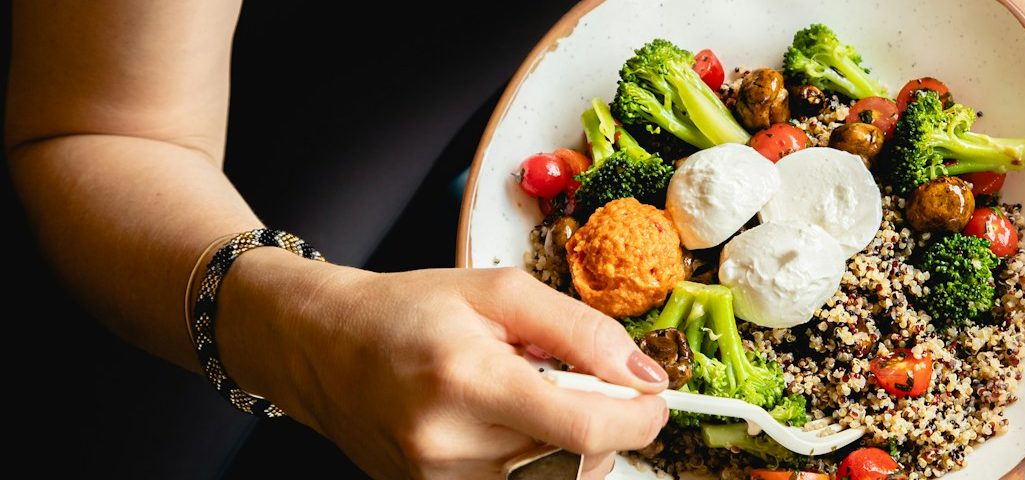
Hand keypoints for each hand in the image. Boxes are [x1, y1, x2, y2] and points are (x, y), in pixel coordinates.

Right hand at [218, 249, 668, 478]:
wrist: (322, 347)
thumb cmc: (409, 311)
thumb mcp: (500, 293)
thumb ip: (582, 331)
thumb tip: (645, 375)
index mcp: (468, 379)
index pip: (584, 428)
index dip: (638, 420)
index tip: (653, 400)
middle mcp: (449, 444)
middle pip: (575, 464)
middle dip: (604, 429)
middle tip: (580, 387)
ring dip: (568, 450)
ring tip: (532, 404)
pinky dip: (535, 465)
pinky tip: (511, 431)